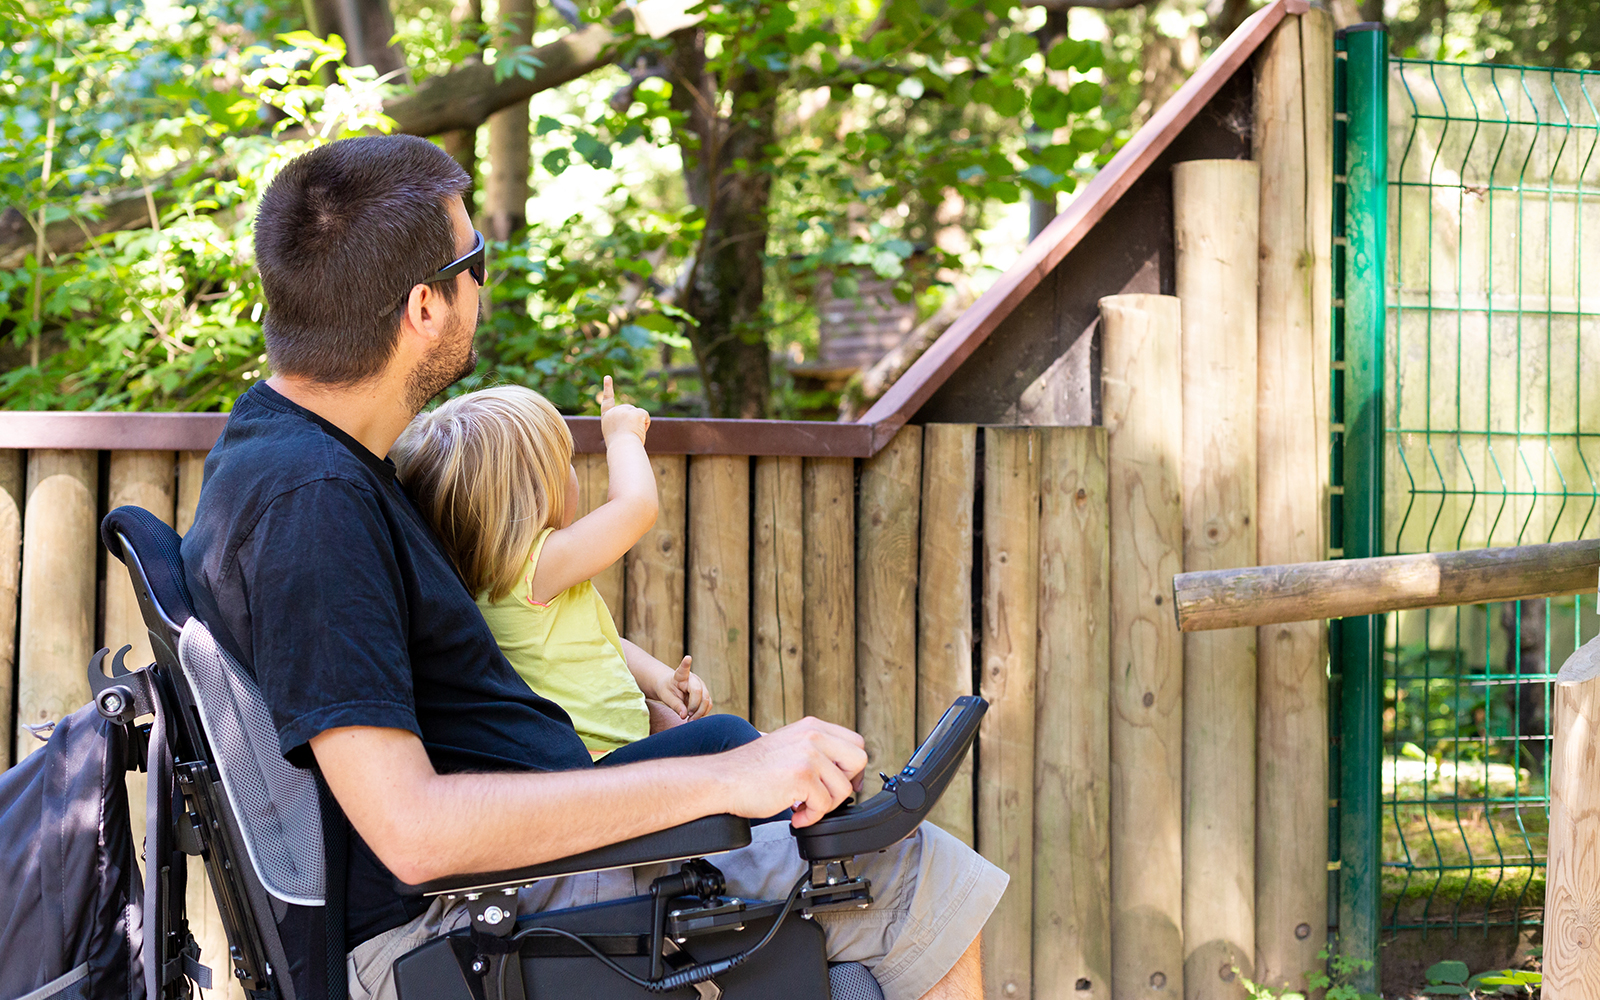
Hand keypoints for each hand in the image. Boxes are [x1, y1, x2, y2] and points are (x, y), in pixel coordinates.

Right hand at [598, 376, 649, 446]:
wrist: (622, 448)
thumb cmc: (620, 447)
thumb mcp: (618, 435)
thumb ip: (623, 425)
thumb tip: (637, 421)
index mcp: (607, 417)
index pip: (607, 400)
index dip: (608, 388)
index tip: (608, 377)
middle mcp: (614, 411)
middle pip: (630, 411)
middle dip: (633, 422)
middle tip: (627, 435)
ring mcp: (624, 410)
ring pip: (638, 414)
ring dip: (639, 425)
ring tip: (631, 434)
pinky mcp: (635, 412)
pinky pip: (645, 416)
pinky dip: (646, 424)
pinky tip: (639, 431)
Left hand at [651, 655, 711, 720]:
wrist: (672, 688)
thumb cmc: (667, 690)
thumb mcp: (666, 697)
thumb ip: (675, 705)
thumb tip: (684, 715)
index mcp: (680, 676)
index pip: (683, 669)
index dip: (686, 664)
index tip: (687, 658)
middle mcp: (694, 678)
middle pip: (699, 692)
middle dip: (694, 707)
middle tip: (686, 717)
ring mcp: (702, 686)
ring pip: (707, 700)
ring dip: (699, 713)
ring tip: (689, 720)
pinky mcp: (706, 694)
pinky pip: (709, 705)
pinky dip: (703, 713)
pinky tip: (694, 717)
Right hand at [714, 718, 866, 827]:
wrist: (722, 780)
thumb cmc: (751, 770)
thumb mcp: (789, 745)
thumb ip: (815, 750)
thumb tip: (843, 771)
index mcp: (812, 727)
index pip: (855, 742)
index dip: (853, 767)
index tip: (843, 782)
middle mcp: (813, 735)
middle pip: (859, 760)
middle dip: (846, 784)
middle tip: (825, 796)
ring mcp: (808, 754)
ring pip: (843, 789)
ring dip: (824, 805)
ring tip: (802, 806)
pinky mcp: (802, 776)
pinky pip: (824, 805)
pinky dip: (811, 817)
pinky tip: (794, 814)